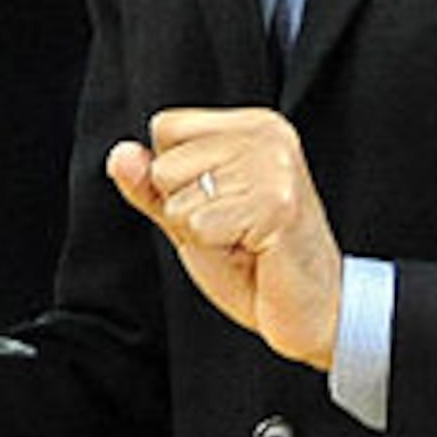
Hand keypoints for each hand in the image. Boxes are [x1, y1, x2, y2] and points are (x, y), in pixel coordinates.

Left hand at [107, 108, 343, 368]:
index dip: (175, 178)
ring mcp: (275, 168)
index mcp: (252, 126)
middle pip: (166, 163)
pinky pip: (198, 226)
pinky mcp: (276, 205)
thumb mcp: (190, 218)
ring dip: (201, 233)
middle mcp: (267, 135)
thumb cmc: (257, 265)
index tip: (222, 204)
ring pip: (179, 196)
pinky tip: (254, 252)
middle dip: (186, 208)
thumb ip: (151, 187)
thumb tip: (120, 154)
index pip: (166, 127)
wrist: (316, 311)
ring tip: (245, 241)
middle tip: (235, 230)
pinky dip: (214, 249)